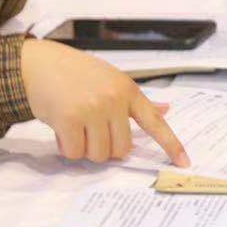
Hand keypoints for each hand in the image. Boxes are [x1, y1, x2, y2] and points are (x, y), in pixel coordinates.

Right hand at [21, 38, 189, 165]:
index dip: (171, 144)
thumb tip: (165, 110)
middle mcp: (114, 99)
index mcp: (128, 90)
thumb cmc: (77, 73)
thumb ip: (136, 100)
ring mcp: (92, 109)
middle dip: (105, 148)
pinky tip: (61, 128)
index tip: (185, 162)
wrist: (41, 63)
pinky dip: (66, 147)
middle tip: (90, 130)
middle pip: (121, 150)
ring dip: (84, 148)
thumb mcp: (111, 79)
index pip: (154, 121)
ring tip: (75, 125)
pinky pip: (75, 153)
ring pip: (98, 154)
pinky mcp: (69, 119)